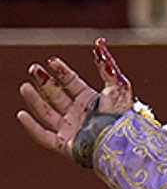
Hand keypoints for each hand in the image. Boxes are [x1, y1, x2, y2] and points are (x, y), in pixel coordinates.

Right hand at [16, 37, 132, 161]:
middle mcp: (80, 115)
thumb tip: (99, 43)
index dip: (61, 71)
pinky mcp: (66, 146)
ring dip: (35, 99)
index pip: (72, 83)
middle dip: (44, 81)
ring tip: (24, 85)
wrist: (121, 143)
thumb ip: (106, 66)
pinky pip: (44, 136)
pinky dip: (31, 127)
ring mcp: (72, 130)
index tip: (51, 60)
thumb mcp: (117, 86)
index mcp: (92, 102)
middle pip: (57, 95)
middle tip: (33, 68)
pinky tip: (21, 114)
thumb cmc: (123, 116)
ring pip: (47, 113)